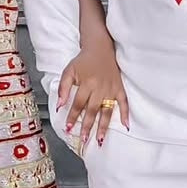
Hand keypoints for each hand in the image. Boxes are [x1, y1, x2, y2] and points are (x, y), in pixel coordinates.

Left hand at [58, 39, 129, 153]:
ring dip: (104, 126)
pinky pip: (124, 102)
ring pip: (107, 110)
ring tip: (100, 139)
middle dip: (88, 126)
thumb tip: (60, 106)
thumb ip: (63, 88)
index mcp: (87, 83)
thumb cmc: (83, 61)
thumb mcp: (69, 71)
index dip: (73, 116)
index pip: (79, 103)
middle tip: (84, 139)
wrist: (100, 48)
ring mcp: (111, 89)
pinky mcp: (120, 88)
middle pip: (93, 110)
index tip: (68, 128)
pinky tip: (126, 126)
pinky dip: (126, 114)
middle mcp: (100, 87)